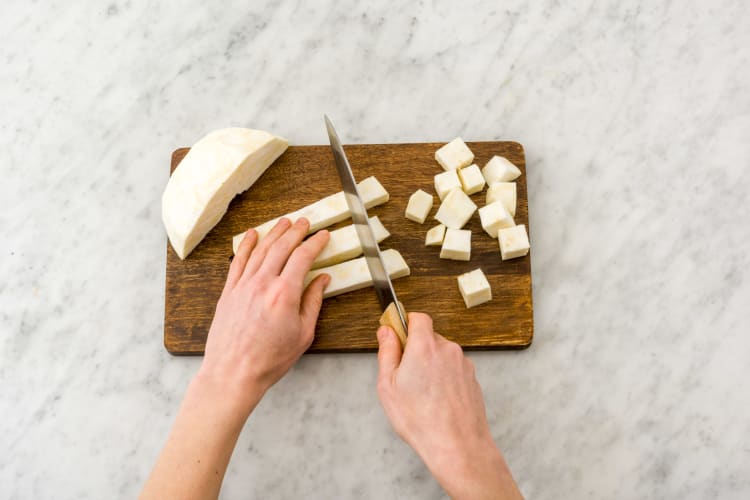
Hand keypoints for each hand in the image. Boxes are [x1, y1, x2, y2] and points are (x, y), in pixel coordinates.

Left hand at [199, 217, 330, 410]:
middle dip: (295, 231)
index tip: (322, 236)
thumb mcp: (303, 334)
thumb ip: (313, 302)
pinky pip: (238, 261)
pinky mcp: (229, 292)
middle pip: (281, 247)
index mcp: (285, 293)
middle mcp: (263, 283)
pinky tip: (252, 235)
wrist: (233, 373)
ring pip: (260, 250)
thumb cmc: (269, 359)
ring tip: (283, 223)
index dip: (315, 243)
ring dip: (274, 233)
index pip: (303, 257)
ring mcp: (243, 286)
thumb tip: (322, 281)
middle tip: (304, 222)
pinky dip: (246, 245)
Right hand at [376, 313, 521, 498]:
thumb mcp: (388, 385)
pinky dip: (444, 379)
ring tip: (422, 395)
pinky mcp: (472, 378)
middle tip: (405, 376)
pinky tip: (436, 401)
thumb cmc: (421, 420)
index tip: (397, 337)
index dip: (406, 324)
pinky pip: (453, 370)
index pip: (418, 317)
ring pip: (441, 355)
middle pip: (429, 337)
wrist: (457, 445)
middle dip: (416, 350)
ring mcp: (463, 364)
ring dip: (431, 366)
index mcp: (425, 346)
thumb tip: (386, 332)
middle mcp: (448, 349)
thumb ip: (387, 352)